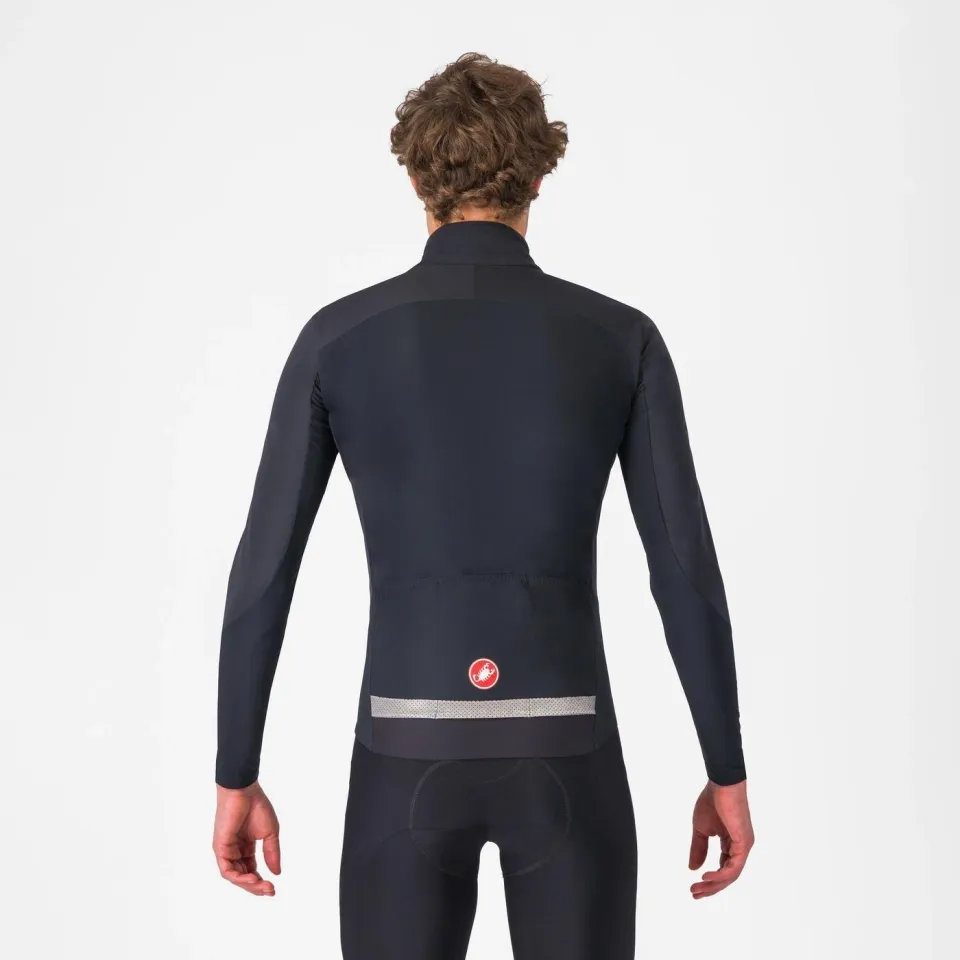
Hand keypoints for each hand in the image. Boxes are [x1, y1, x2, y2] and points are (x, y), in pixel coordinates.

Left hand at [213, 781, 280, 895]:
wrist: (244, 791)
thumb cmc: (257, 807)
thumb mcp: (270, 833)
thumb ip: (272, 853)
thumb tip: (277, 873)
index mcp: (245, 847)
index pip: (251, 870)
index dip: (261, 881)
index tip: (274, 887)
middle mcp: (234, 851)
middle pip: (243, 876)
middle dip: (256, 886)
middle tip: (270, 891)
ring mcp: (226, 850)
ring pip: (235, 876)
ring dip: (249, 884)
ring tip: (263, 886)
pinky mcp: (220, 848)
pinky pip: (227, 870)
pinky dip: (239, 877)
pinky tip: (252, 878)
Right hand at [688, 779, 753, 898]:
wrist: (721, 784)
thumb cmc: (712, 801)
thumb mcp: (701, 829)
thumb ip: (699, 848)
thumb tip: (692, 868)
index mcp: (731, 843)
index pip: (723, 868)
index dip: (709, 880)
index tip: (693, 887)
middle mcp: (740, 847)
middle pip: (727, 876)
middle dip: (710, 887)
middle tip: (694, 894)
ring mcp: (744, 846)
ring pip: (731, 874)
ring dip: (714, 884)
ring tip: (698, 888)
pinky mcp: (744, 843)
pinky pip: (734, 866)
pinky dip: (721, 875)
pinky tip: (707, 876)